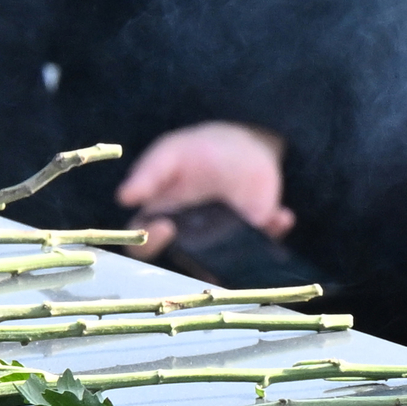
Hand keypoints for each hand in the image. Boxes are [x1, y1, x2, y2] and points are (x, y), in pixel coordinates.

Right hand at [118, 121, 290, 258]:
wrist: (242, 141)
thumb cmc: (197, 149)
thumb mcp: (170, 154)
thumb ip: (149, 174)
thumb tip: (124, 196)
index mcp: (164, 220)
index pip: (147, 246)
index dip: (150, 244)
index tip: (164, 228)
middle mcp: (194, 238)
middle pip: (190, 263)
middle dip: (201, 263)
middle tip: (213, 247)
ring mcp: (226, 237)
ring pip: (230, 260)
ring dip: (245, 255)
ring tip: (254, 231)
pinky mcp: (256, 229)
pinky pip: (266, 240)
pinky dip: (275, 229)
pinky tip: (282, 216)